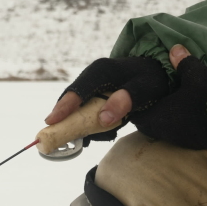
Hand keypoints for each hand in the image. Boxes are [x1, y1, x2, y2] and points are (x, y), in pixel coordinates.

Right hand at [45, 57, 170, 136]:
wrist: (155, 71)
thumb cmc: (150, 79)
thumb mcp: (145, 88)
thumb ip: (126, 100)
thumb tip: (103, 118)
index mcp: (102, 71)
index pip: (78, 89)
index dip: (64, 106)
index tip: (51, 121)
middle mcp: (92, 75)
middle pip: (71, 97)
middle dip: (63, 117)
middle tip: (54, 135)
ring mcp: (91, 83)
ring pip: (75, 104)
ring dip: (74, 120)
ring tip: (77, 134)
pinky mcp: (93, 92)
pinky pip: (83, 107)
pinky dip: (83, 120)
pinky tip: (90, 130)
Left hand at [128, 45, 206, 150]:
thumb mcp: (197, 75)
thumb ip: (182, 62)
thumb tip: (174, 48)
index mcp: (158, 117)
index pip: (135, 114)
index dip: (136, 103)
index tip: (140, 92)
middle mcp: (165, 132)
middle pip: (147, 122)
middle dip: (149, 109)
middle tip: (154, 94)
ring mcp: (179, 140)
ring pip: (162, 128)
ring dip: (163, 116)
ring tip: (169, 100)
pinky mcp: (193, 143)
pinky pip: (177, 132)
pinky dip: (177, 122)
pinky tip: (185, 110)